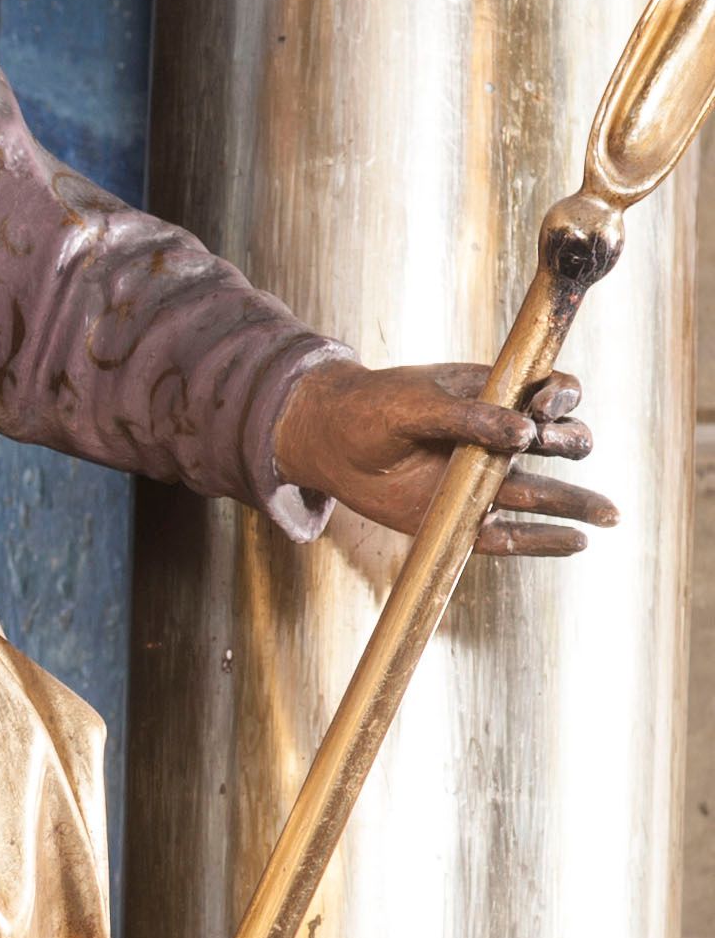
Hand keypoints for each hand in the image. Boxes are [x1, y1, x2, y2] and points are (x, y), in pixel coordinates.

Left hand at [273, 358, 617, 555]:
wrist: (329, 441)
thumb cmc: (373, 408)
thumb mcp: (416, 403)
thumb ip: (467, 415)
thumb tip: (521, 434)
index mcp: (496, 397)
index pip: (552, 394)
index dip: (561, 399)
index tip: (541, 407)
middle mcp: (499, 439)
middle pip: (559, 443)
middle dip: (570, 444)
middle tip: (556, 445)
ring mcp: (483, 479)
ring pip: (543, 493)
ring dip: (577, 503)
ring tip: (608, 516)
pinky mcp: (462, 516)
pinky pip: (509, 534)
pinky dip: (542, 540)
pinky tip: (575, 543)